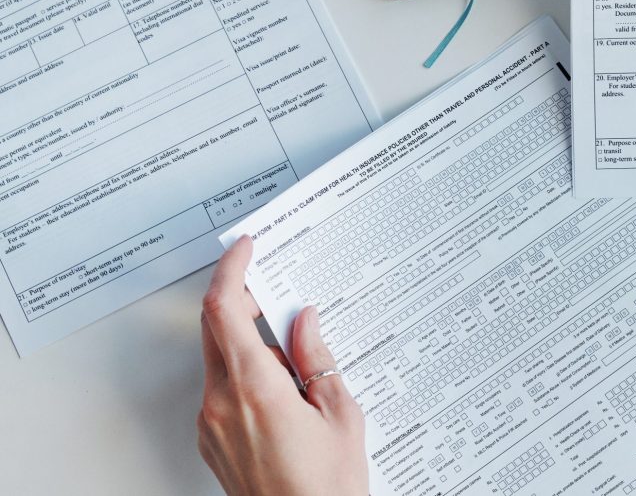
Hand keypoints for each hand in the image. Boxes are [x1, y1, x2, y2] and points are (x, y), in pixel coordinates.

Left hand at [198, 237, 367, 495]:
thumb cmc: (326, 487)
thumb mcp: (340, 413)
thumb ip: (318, 358)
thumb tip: (304, 321)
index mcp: (255, 388)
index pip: (224, 309)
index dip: (232, 271)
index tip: (244, 248)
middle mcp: (222, 403)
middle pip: (215, 329)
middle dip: (240, 299)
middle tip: (272, 285)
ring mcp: (211, 424)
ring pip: (219, 358)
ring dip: (247, 339)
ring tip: (293, 348)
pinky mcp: (212, 440)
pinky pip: (222, 388)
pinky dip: (245, 371)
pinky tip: (281, 383)